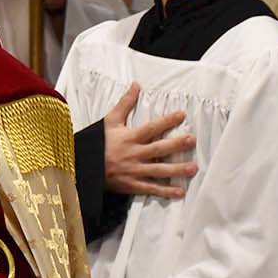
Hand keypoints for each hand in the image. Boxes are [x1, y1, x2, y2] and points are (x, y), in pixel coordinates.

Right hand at [102, 83, 197, 197]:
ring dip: (176, 170)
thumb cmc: (98, 142)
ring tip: (193, 167)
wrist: (83, 165)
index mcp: (129, 138)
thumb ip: (125, 104)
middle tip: (192, 140)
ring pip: (158, 170)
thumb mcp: (110, 121)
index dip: (166, 121)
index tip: (182, 114)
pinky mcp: (132, 185)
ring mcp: (133, 171)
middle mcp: (133, 154)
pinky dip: (166, 191)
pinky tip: (180, 192)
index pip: (150, 128)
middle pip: (158, 149)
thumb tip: (136, 85)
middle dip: (176, 145)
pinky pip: (151, 188)